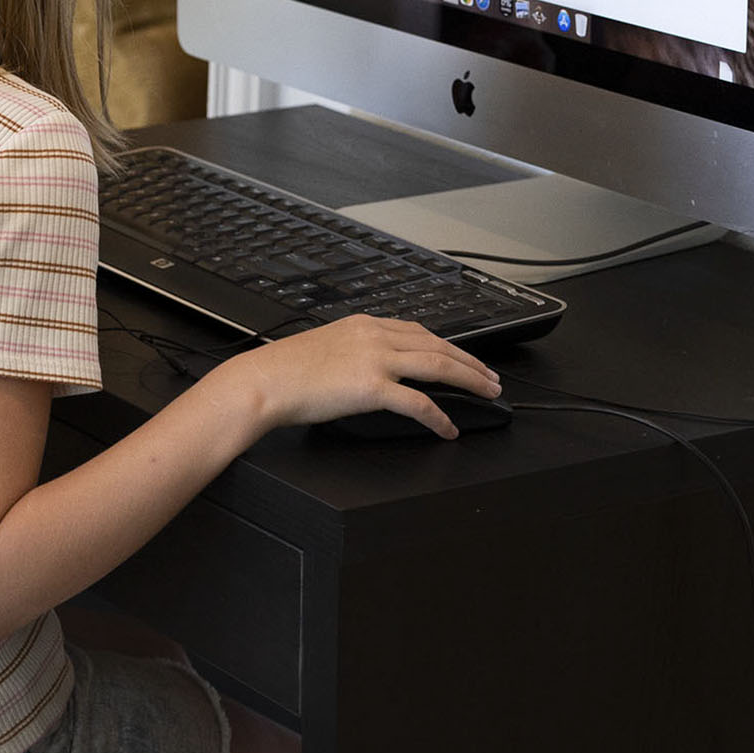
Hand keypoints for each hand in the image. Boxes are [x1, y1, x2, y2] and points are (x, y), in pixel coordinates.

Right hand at [221, 315, 503, 439]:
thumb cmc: (283, 371)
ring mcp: (374, 360)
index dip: (447, 345)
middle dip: (470, 362)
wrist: (263, 382)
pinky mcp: (372, 387)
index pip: (417, 330)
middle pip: (437, 345)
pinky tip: (449, 428)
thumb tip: (365, 369)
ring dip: (469, 381)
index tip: (462, 356)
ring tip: (487, 393)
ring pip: (437, 366)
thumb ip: (351, 351)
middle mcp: (373, 336)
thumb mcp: (323, 346)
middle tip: (491, 377)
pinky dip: (440, 416)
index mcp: (362, 324)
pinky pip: (419, 403)